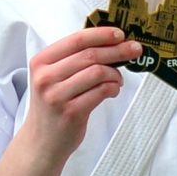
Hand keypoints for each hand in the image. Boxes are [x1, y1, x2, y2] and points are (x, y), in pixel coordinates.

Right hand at [14, 24, 139, 164]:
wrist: (42, 141)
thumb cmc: (53, 106)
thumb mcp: (53, 78)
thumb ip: (74, 60)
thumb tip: (110, 44)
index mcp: (41, 62)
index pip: (76, 40)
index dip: (101, 35)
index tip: (120, 34)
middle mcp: (46, 77)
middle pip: (90, 55)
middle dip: (117, 50)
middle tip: (135, 49)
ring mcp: (57, 95)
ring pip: (97, 72)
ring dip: (115, 74)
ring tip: (118, 79)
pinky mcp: (71, 112)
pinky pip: (100, 92)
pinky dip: (113, 88)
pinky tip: (114, 90)